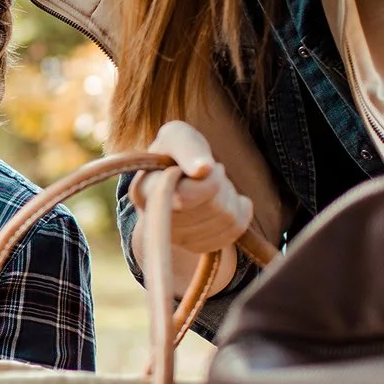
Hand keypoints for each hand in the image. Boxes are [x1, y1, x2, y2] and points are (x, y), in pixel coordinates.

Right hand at [135, 119, 256, 259]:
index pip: (187, 196)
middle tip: (207, 172)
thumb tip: (203, 169)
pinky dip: (239, 211)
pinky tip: (223, 201)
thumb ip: (188, 147)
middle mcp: (157, 221)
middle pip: (213, 206)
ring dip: (229, 195)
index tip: (208, 166)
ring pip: (227, 218)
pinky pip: (235, 231)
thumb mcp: (178, 137)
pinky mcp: (199, 247)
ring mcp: (178, 239)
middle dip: (220, 182)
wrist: (179, 177)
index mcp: (144, 192)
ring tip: (212, 186)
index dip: (208, 180)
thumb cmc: (177, 152)